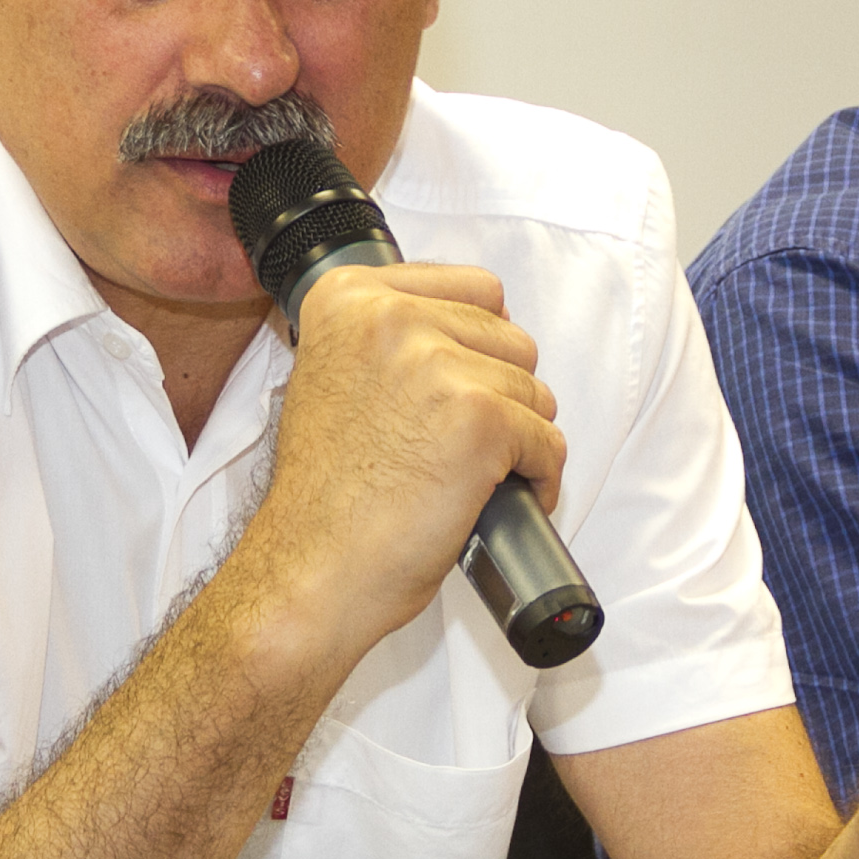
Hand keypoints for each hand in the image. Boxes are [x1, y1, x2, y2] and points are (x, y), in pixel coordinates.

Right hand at [247, 262, 566, 654]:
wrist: (310, 571)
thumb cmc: (325, 497)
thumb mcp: (334, 378)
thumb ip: (390, 341)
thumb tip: (474, 328)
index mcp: (349, 296)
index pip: (475, 287)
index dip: (480, 345)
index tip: (458, 386)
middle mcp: (392, 317)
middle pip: (511, 337)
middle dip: (501, 393)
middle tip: (461, 443)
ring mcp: (438, 365)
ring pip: (535, 391)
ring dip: (519, 437)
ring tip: (472, 475)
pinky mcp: (482, 418)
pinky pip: (548, 442)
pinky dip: (538, 478)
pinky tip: (498, 500)